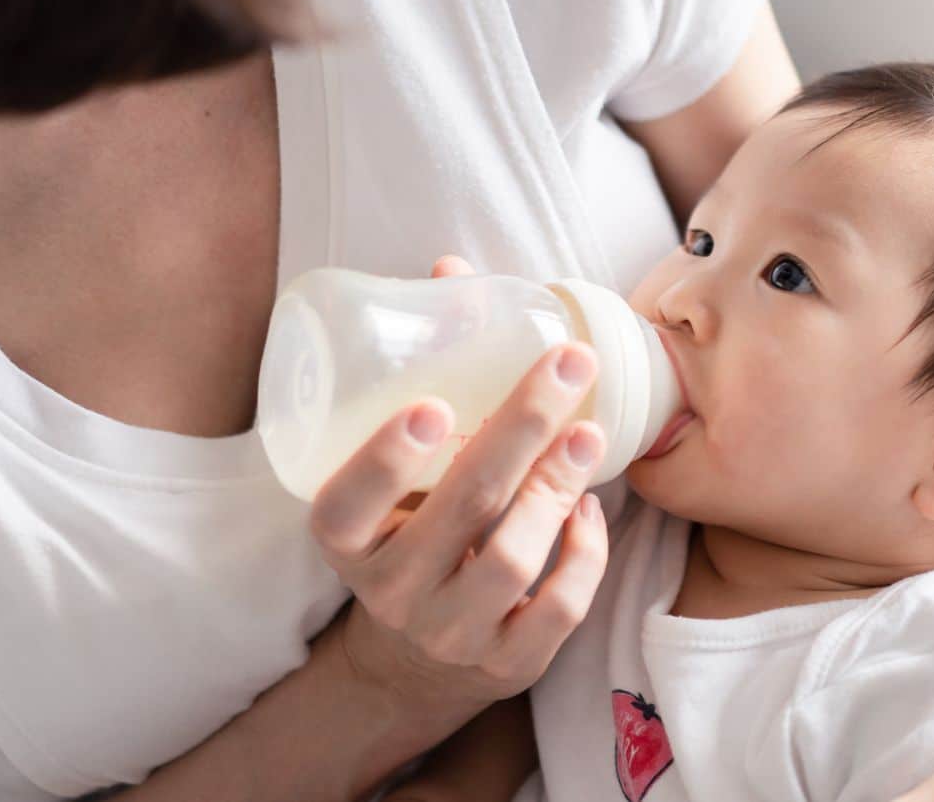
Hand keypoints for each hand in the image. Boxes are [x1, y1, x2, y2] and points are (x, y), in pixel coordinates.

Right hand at [311, 255, 609, 735]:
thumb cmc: (410, 527)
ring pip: (509, 561)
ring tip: (589, 433)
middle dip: (519, 428)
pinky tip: (590, 510)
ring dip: (557, 486)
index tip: (431, 404)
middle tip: (567, 365)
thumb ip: (422, 375)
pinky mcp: (505, 663)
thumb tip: (451, 270)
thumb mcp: (394, 473)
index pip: (342, 510)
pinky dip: (584, 555)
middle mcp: (389, 594)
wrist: (416, 654)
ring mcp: (448, 633)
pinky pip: (556, 612)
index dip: (381, 461)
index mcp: (346, 542)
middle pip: (457, 512)